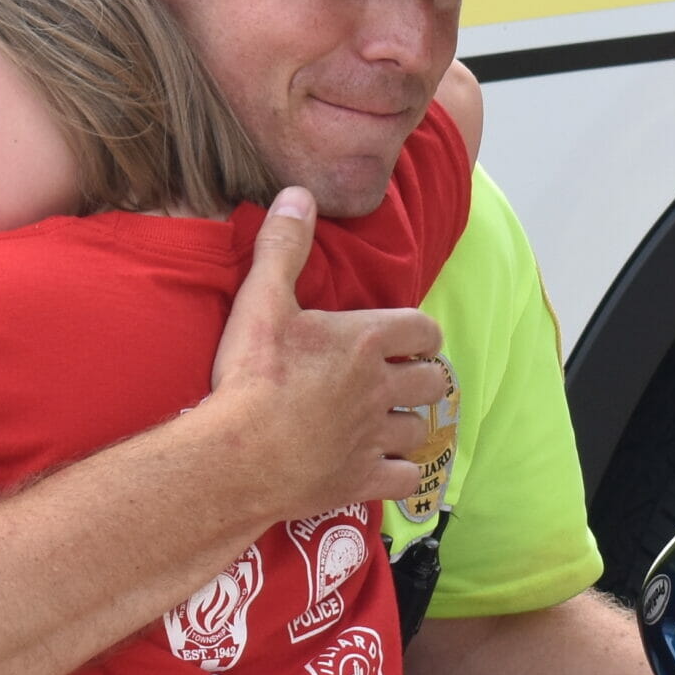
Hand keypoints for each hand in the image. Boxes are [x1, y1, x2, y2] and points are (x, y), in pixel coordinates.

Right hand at [209, 188, 448, 519]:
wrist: (240, 453)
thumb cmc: (252, 376)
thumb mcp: (262, 300)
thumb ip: (284, 246)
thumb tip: (298, 194)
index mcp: (366, 341)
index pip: (424, 329)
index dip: (421, 333)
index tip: (408, 338)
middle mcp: (381, 388)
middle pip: (434, 381)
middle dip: (423, 378)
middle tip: (402, 379)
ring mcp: (375, 438)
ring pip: (420, 429)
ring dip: (409, 424)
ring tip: (390, 422)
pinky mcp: (363, 480)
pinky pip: (408, 480)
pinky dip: (403, 474)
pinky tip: (386, 469)